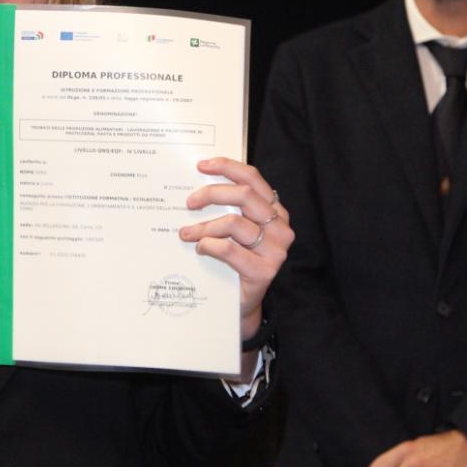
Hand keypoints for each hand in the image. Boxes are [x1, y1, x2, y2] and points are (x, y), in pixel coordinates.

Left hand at [179, 157, 292, 340]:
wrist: (242, 301)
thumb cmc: (235, 261)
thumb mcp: (234, 230)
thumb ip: (227, 209)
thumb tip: (195, 186)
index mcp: (275, 210)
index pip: (253, 178)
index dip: (227, 167)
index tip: (201, 166)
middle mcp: (280, 226)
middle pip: (244, 195)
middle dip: (212, 194)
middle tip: (190, 203)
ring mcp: (276, 249)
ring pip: (234, 223)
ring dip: (204, 226)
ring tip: (187, 233)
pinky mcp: (265, 270)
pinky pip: (229, 249)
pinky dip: (209, 245)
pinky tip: (200, 249)